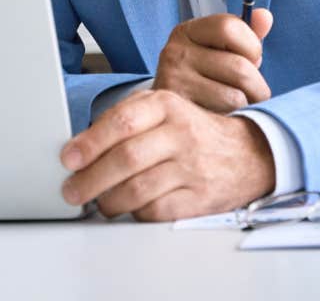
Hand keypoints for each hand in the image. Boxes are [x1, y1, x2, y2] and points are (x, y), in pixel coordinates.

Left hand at [59, 88, 273, 220]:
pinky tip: (128, 209)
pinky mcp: (201, 197)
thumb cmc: (193, 132)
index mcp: (166, 106)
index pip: (122, 122)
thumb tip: (80, 147)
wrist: (250, 154)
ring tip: (97, 202)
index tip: (68, 159)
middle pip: (127, 158)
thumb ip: (125, 120)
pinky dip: (136, 213)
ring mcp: (193, 167)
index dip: (90, 142)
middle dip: (91, 179)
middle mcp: (181, 133)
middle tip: (72, 190)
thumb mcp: (163, 111)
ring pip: (139, 188)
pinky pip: (158, 210)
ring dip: (109, 200)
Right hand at [151, 9, 272, 112]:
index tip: (250, 58)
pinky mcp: (182, 110)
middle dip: (257, 84)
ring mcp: (174, 82)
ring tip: (239, 106)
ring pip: (236, 95)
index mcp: (187, 31)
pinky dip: (235, 118)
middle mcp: (175, 52)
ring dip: (248, 104)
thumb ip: (247, 33)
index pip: (229, 27)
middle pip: (239, 67)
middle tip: (252, 92)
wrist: (173, 113)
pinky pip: (226, 114)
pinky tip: (226, 116)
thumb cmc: (207, 78)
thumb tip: (265, 16)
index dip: (251, 45)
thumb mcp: (224, 51)